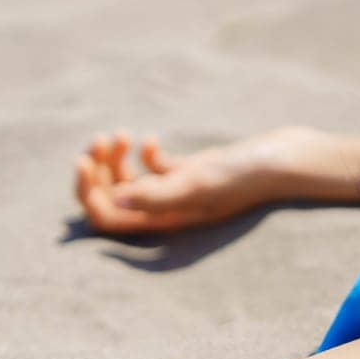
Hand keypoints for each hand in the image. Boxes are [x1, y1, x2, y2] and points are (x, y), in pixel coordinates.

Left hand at [73, 128, 291, 234]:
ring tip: (119, 136)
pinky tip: (152, 139)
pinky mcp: (188, 173)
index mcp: (163, 222)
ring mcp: (176, 192)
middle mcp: (165, 211)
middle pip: (111, 200)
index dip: (87, 194)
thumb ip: (156, 195)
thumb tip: (114, 199)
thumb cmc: (239, 176)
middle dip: (97, 172)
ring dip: (115, 158)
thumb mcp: (197, 184)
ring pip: (128, 181)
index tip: (83, 161)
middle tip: (97, 143)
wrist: (276, 159)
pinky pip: (152, 169)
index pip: (108, 219)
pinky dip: (144, 153)